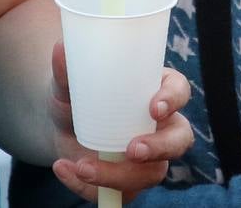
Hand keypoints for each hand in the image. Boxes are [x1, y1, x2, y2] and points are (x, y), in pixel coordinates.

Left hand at [47, 41, 193, 201]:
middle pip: (179, 138)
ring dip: (119, 175)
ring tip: (82, 166)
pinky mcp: (130, 181)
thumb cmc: (77, 93)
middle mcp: (160, 125)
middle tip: (132, 149)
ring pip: (153, 172)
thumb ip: (66, 69)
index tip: (154, 108)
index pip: (179, 90)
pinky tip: (64, 169)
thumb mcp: (69, 82)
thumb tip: (61, 47)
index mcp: (155, 89)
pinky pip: (122, 194)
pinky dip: (92, 188)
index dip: (172, 99)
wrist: (61, 124)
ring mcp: (149, 156)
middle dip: (160, 147)